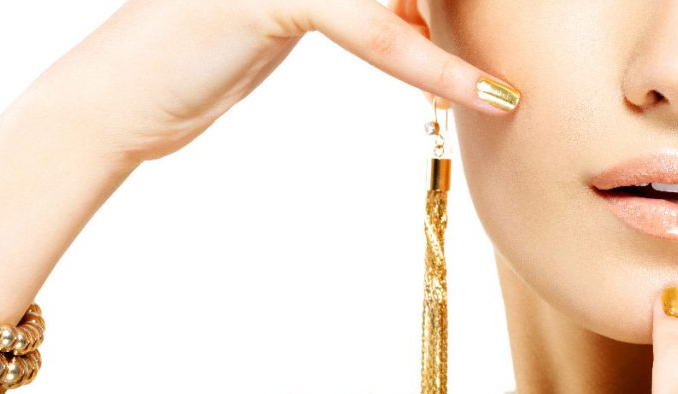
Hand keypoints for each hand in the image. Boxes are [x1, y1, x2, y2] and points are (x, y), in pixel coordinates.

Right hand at [28, 0, 519, 164]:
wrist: (116, 99)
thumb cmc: (204, 57)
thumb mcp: (296, 13)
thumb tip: (421, 7)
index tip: (531, 7)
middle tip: (560, 6)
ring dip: (476, 18)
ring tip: (535, 50)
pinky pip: (377, 29)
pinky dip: (438, 68)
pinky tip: (490, 96)